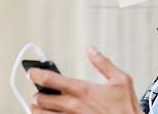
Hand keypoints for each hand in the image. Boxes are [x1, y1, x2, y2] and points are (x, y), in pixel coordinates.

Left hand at [27, 45, 142, 113]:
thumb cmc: (125, 107)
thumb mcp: (121, 80)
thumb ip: (103, 63)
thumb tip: (91, 49)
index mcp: (81, 89)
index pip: (49, 79)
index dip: (36, 73)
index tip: (32, 72)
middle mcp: (71, 105)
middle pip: (39, 98)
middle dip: (38, 93)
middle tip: (44, 90)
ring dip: (38, 108)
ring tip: (42, 104)